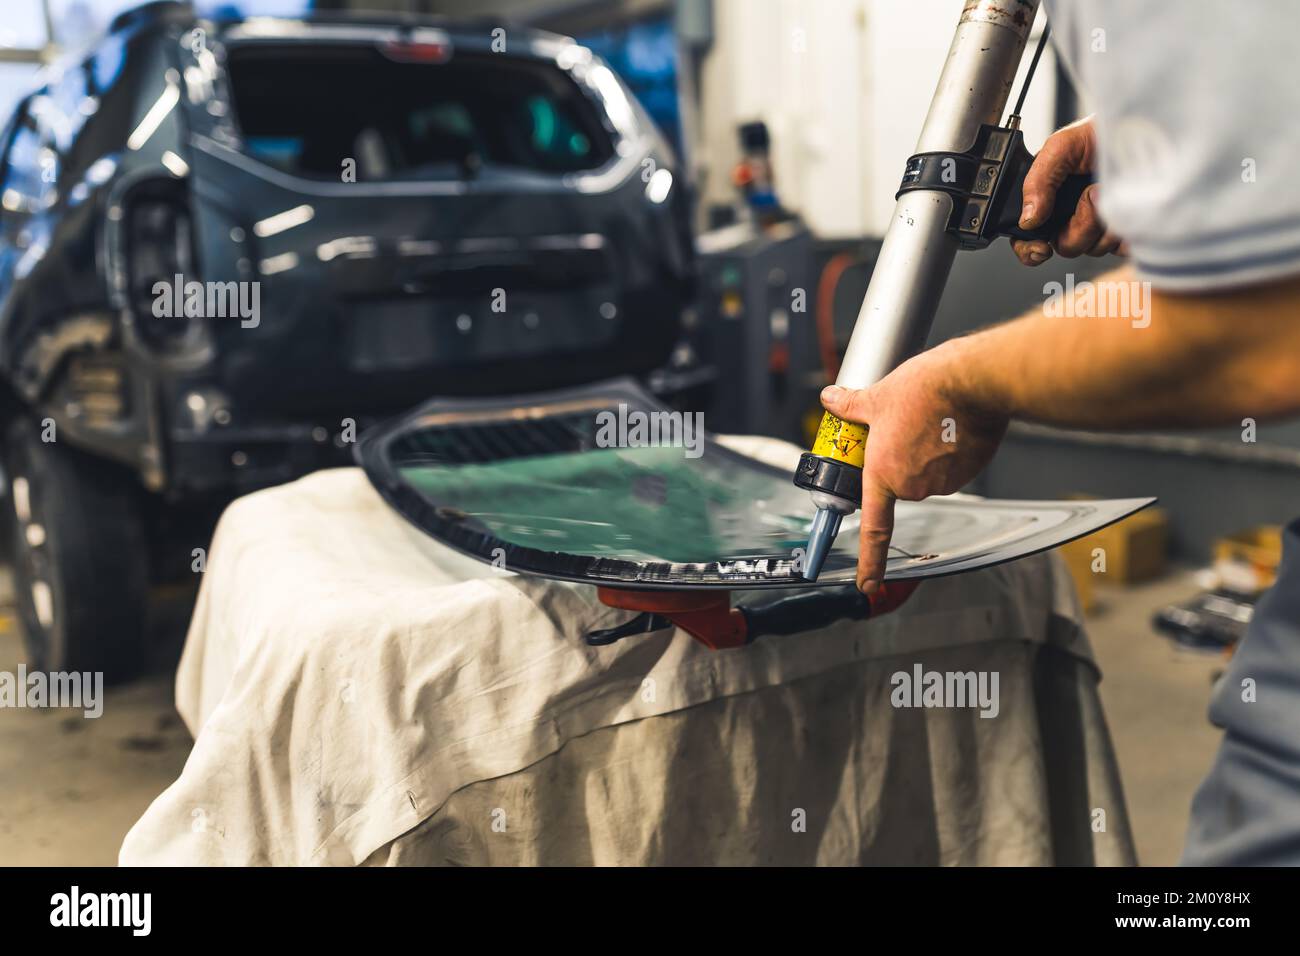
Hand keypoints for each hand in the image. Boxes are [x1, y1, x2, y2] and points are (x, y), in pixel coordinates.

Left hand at [820, 342, 1008, 592]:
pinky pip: (955, 465)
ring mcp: (944, 481)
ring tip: (933, 420)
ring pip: (931, 472)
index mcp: (884, 475)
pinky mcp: (970, 471)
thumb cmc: (924, 390)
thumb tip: (831, 399)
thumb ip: (851, 406)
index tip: (867, 584)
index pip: (875, 529)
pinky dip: (952, 449)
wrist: (971, 381)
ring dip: (930, 452)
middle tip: (907, 426)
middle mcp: (913, 485)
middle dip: (904, 459)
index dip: (870, 562)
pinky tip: (953, 424)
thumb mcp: (877, 397)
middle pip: (904, 481)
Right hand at [1012, 117, 1125, 265]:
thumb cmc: (1103, 130)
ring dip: (1104, 223)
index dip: (1029, 248)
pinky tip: (1131, 206)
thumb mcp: (1061, 146)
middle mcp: (1073, 215)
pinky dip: (1127, 232)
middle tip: (1091, 196)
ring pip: (1094, 248)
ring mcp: (1103, 224)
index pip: (1028, 238)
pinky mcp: (1130, 229)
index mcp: (1049, 200)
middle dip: (1078, 226)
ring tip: (1113, 188)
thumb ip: (1037, 181)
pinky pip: (1124, 248)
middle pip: (1064, 246)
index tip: (1040, 247)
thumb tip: (1028, 218)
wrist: (1147, 126)